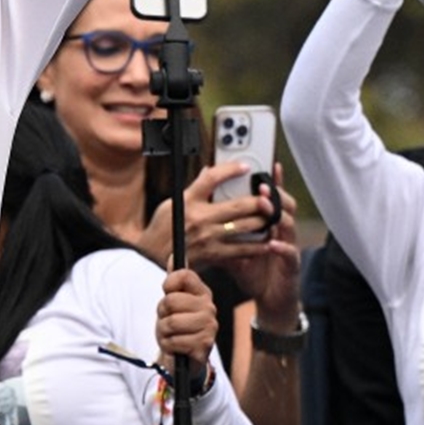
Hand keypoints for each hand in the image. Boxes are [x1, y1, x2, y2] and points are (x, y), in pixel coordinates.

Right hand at [140, 160, 275, 269]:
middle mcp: (201, 218)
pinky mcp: (214, 254)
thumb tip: (209, 171)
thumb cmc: (162, 229)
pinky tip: (266, 241)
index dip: (231, 170)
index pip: (212, 179)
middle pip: (238, 205)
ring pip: (245, 227)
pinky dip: (257, 245)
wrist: (152, 258)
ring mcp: (209, 238)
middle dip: (259, 200)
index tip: (246, 167)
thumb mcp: (174, 202)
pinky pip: (242, 249)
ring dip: (263, 222)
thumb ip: (195, 188)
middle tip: (270, 196)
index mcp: (190, 201)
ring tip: (272, 216)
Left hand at [156, 267, 218, 369]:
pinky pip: (173, 341)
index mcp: (202, 293)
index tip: (167, 293)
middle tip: (168, 319)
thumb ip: (174, 280)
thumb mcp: (174, 301)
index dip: (168, 284)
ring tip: (171, 334)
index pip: (184, 275)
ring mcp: (209, 327)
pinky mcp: (204, 346)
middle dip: (162, 313)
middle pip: (171, 301)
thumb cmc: (178, 325)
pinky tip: (175, 347)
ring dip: (163, 331)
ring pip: (170, 322)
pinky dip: (168, 345)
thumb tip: (173, 256)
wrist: (184, 357)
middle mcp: (209, 308)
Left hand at [223, 165, 301, 325]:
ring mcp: (289, 247)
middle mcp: (282, 232)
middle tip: (261, 186)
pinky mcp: (291, 266)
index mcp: (269, 224)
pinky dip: (281, 248)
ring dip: (278, 215)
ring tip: (266, 209)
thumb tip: (203, 213)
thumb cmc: (253, 271)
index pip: (273, 198)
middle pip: (284, 205)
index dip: (273, 182)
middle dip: (273, 194)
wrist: (270, 299)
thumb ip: (223, 230)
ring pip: (289, 225)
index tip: (267, 166)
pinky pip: (290, 254)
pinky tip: (272, 244)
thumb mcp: (234, 249)